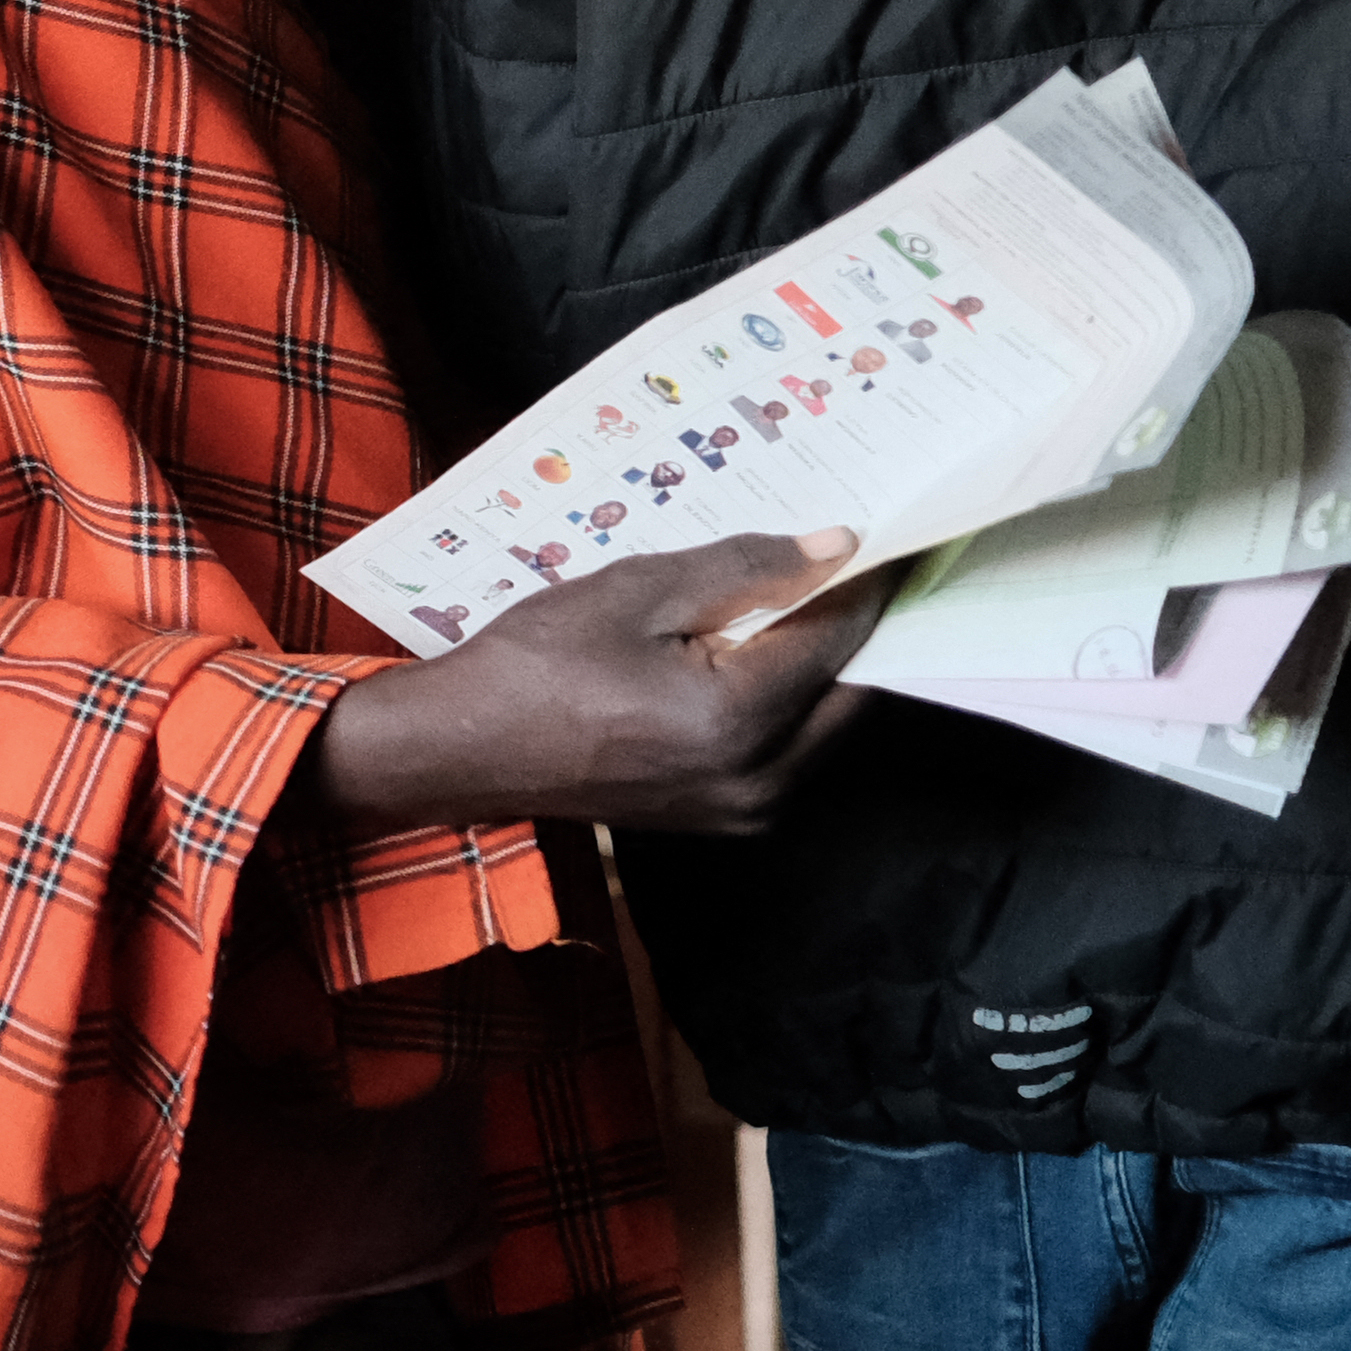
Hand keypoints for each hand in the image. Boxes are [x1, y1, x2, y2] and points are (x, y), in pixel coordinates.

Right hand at [298, 529, 881, 836]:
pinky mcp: (722, 818)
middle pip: (850, 690)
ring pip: (823, 724)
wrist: (463, 748)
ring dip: (822, 664)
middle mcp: (759, 779)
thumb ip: (744, 566)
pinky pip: (786, 752)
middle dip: (854, 624)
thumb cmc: (535, 664)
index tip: (887, 532)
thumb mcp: (635, 591)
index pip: (840, 637)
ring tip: (800, 598)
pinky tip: (755, 652)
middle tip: (848, 560)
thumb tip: (838, 544)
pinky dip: (787, 701)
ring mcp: (743, 810)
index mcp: (738, 719)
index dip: (867, 580)